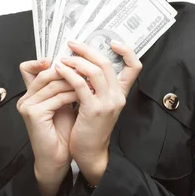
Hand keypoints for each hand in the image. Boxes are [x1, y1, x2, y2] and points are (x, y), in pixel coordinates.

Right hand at [17, 58, 77, 182]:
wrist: (57, 158)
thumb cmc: (63, 133)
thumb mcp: (64, 104)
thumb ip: (64, 87)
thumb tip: (78, 67)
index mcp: (30, 95)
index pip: (28, 68)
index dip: (41, 61)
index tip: (64, 59)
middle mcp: (25, 98)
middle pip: (45, 73)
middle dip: (68, 70)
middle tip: (86, 69)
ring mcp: (27, 105)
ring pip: (52, 84)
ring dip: (74, 82)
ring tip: (90, 81)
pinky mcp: (32, 113)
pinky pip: (56, 98)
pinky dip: (72, 95)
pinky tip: (85, 95)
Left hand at [54, 39, 141, 184]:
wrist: (90, 153)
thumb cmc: (90, 128)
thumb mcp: (99, 105)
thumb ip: (97, 87)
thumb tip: (85, 65)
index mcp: (121, 94)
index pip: (135, 67)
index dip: (127, 52)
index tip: (112, 42)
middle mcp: (118, 96)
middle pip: (107, 63)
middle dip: (88, 50)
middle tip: (72, 43)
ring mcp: (107, 103)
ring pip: (95, 70)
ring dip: (76, 60)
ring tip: (63, 58)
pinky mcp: (93, 110)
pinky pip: (80, 84)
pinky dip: (69, 73)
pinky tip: (59, 70)